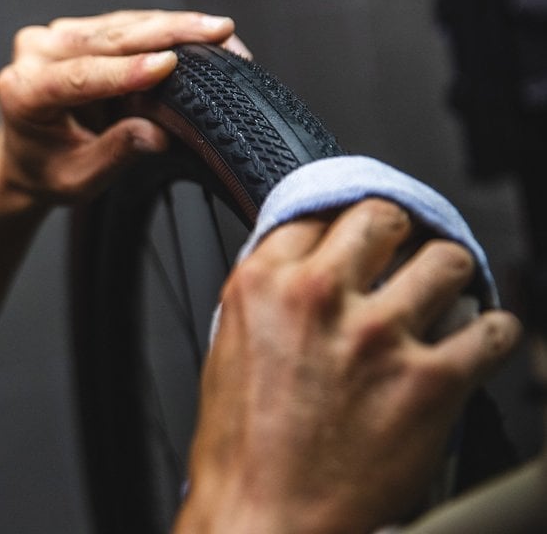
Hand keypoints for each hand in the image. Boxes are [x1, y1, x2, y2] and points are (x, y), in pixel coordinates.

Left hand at [0, 10, 240, 203]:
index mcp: (24, 91)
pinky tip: (198, 32)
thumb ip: (114, 153)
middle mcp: (36, 53)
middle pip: (107, 39)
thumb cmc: (45, 170)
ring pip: (121, 25)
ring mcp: (55, 37)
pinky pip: (124, 25)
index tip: (168, 65)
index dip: (127, 71)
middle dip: (167, 34)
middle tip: (218, 31)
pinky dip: (163, 30)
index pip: (80, 76)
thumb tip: (157, 135)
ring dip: (173, 27)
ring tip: (219, 31)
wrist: (23, 158)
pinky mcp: (78, 32)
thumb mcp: (77, 178)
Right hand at [177, 199, 521, 533]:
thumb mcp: (228, 348)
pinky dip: (490, 335)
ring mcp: (377, 336)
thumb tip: (310, 273)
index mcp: (261, 285)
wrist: (267, 519)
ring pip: (446, 260)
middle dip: (397, 237)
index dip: (341, 232)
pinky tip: (473, 345)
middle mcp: (318, 298)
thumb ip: (270, 298)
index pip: (317, 215)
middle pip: (382, 218)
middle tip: (401, 259)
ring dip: (447, 279)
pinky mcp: (430, 382)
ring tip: (440, 302)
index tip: (356, 245)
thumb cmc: (242, 450)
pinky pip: (492, 329)